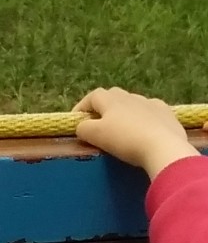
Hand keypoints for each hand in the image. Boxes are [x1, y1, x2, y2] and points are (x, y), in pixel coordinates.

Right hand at [72, 86, 196, 181]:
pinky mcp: (166, 113)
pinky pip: (151, 111)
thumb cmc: (125, 140)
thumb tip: (81, 126)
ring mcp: (150, 102)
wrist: (164, 146)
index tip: (76, 121)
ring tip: (122, 128)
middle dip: (103, 107)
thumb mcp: (96, 135)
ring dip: (124, 112)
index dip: (82, 106)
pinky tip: (145, 129)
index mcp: (111, 100)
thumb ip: (84, 129)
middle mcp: (130, 96)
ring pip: (132, 103)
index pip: (92, 96)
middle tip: (99, 123)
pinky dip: (143, 117)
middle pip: (113, 96)